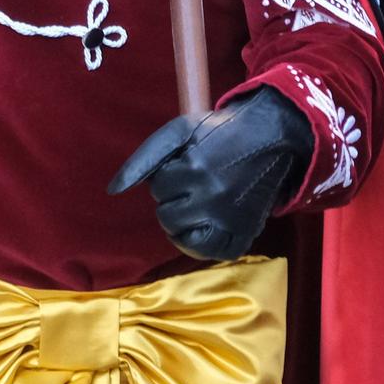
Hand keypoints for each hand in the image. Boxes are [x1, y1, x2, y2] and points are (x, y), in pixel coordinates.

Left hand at [107, 88, 314, 261]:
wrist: (271, 138)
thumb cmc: (219, 133)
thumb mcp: (179, 131)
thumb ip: (144, 158)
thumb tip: (112, 190)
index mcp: (197, 169)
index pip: (158, 188)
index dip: (168, 176)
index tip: (186, 165)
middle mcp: (214, 197)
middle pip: (166, 216)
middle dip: (173, 199)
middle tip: (194, 184)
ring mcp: (231, 219)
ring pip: (181, 235)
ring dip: (182, 220)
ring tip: (198, 202)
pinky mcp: (244, 234)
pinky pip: (207, 252)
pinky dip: (198, 242)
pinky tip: (203, 224)